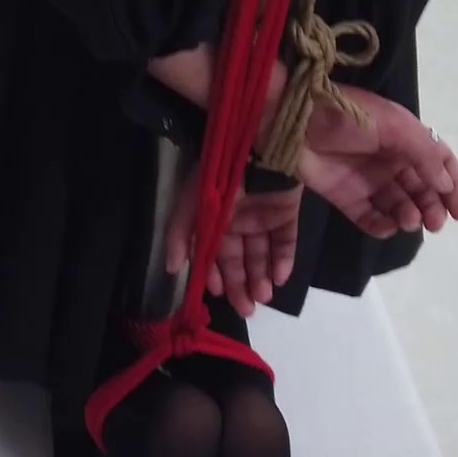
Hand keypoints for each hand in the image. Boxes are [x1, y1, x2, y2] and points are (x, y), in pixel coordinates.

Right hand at [164, 173, 301, 317]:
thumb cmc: (223, 176)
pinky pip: (286, 241)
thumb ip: (180, 234)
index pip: (212, 253)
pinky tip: (280, 279)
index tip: (218, 294)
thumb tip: (170, 269)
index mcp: (213, 217)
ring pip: (261, 254)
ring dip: (261, 279)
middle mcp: (237, 219)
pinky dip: (284, 261)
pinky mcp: (287, 211)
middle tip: (247, 311)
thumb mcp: (193, 203)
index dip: (215, 274)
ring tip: (263, 298)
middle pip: (238, 259)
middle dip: (240, 286)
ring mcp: (263, 215)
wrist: (261, 145)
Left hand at [297, 84, 457, 236]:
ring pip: (398, 204)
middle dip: (432, 207)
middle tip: (434, 224)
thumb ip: (424, 155)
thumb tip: (446, 185)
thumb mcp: (394, 126)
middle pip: (422, 188)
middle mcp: (390, 159)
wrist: (296, 121)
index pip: (440, 164)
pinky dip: (380, 226)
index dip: (453, 188)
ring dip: (409, 216)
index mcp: (406, 136)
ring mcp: (368, 178)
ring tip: (409, 221)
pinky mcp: (345, 196)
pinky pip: (369, 217)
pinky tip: (387, 228)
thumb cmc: (348, 116)